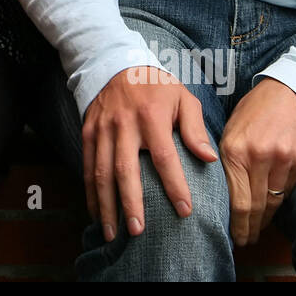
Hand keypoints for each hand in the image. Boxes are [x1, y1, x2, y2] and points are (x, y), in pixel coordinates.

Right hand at [82, 66, 217, 242]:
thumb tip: (208, 159)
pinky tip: (96, 213)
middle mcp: (124, 125)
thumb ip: (194, 128)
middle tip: (139, 232)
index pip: (165, 157)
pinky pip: (87, 166)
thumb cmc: (156, 86)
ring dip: (106, 205)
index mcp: (151, 116)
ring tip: (113, 233)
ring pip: (101, 173)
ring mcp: (102, 129)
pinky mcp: (87, 132)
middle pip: (126, 170)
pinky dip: (90, 193)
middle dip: (131, 204)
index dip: (175, 186)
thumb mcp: (183, 98)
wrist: (115, 62)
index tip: (185, 211)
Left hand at [218, 78, 295, 245]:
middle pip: (255, 206)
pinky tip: (271, 209)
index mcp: (234, 149)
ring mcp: (283, 159)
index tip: (233, 237)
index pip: (236, 200)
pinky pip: (288, 190)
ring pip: (273, 201)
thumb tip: (221, 192)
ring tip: (256, 230)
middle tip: (244, 241)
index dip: (236, 224)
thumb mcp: (230, 130)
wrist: (290, 91)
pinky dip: (279, 202)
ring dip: (264, 219)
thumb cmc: (254, 110)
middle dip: (249, 228)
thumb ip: (225, 160)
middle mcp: (259, 157)